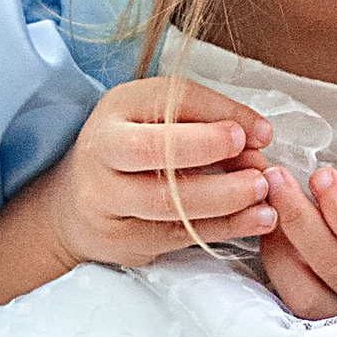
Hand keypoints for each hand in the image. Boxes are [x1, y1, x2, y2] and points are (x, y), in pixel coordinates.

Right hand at [46, 77, 276, 272]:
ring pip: (168, 201)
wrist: (73, 207)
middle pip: (156, 148)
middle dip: (212, 150)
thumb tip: (258, 135)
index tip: (260, 131)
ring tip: (262, 192)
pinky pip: (177, 235)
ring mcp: (105, 198)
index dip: (222, 112)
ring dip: (225, 198)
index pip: (172, 99)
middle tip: (257, 161)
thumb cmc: (129, 156)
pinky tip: (254, 220)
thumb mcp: (153, 121)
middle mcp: (103, 149)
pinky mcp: (120, 238)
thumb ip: (203, 121)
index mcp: (116, 108)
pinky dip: (223, 228)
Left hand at [257, 158, 336, 319]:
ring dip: (282, 241)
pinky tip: (276, 232)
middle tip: (277, 179)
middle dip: (299, 217)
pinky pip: (290, 296)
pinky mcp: (320, 319)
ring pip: (308, 290)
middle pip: (336, 268)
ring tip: (274, 203)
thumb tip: (335, 184)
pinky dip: (276, 260)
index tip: (321, 177)